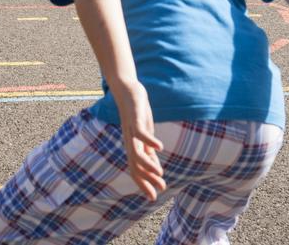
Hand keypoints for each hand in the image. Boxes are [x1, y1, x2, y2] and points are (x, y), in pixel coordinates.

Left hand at [113, 81, 165, 199]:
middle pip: (134, 165)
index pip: (135, 170)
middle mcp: (130, 141)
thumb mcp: (144, 135)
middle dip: (147, 180)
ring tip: (160, 172)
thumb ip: (147, 151)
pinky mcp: (135, 118)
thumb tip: (154, 168)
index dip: (143, 184)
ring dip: (148, 165)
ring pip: (136, 153)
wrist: (128, 90)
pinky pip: (140, 132)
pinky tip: (160, 147)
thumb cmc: (136, 114)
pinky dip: (149, 141)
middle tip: (160, 189)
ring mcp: (131, 130)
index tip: (153, 198)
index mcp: (133, 146)